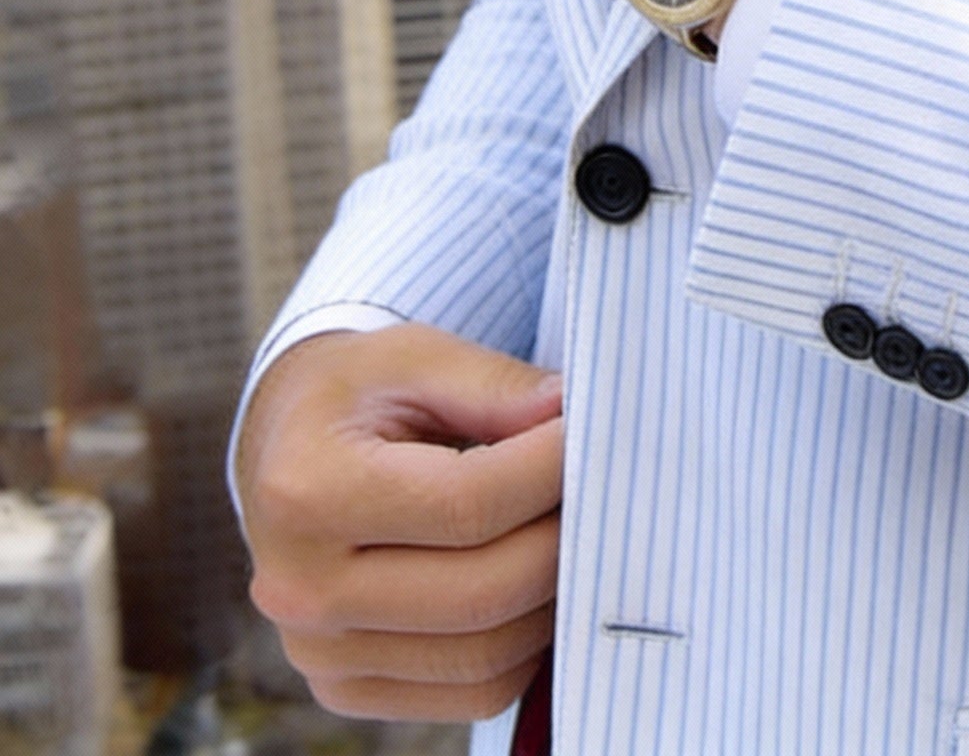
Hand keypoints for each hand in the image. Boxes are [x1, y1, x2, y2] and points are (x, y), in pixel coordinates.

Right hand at [238, 326, 564, 723]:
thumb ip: (497, 386)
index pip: (469, 505)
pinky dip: (528, 646)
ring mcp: (322, 656)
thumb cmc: (360, 392)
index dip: (552, 471)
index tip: (595, 434)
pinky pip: (475, 693)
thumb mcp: (416, 356)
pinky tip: (537, 580)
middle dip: (567, 536)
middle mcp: (302, 591)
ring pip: (489, 655)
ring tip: (572, 528)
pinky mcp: (348, 692)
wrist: (284, 449)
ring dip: (556, 596)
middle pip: (485, 592)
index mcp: (309, 493)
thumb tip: (573, 416)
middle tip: (601, 486)